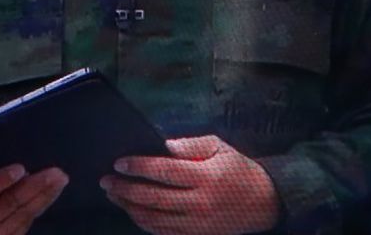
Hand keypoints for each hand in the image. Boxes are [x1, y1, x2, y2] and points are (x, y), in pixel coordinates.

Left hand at [99, 135, 280, 234]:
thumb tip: (162, 145)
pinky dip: (143, 222)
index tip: (119, 162)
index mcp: (206, 177)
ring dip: (129, 207)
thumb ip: (190, 145)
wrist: (264, 202)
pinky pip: (162, 232)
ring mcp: (197, 224)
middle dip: (125, 189)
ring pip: (154, 219)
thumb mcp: (220, 147)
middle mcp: (200, 203)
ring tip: (113, 195)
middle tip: (106, 180)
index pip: (165, 171)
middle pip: (154, 198)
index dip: (139, 167)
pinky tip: (132, 211)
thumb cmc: (237, 169)